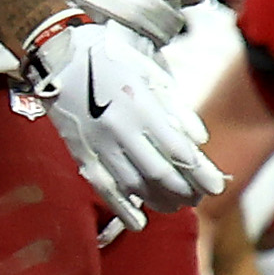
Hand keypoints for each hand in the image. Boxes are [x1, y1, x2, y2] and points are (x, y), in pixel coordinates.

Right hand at [20, 13, 222, 234]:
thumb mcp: (150, 72)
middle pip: (160, 173)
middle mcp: (120, 129)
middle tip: (199, 198)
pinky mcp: (80, 151)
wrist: (56, 52)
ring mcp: (98, 143)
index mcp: (141, 106)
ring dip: (159, 200)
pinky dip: (121, 207)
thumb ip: (177, 108)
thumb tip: (200, 140)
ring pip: (134, 184)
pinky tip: (138, 222)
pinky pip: (102, 186)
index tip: (216, 188)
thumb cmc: (110, 57)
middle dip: (185, 190)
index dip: (201, 173)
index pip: (179, 150)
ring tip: (177, 206)